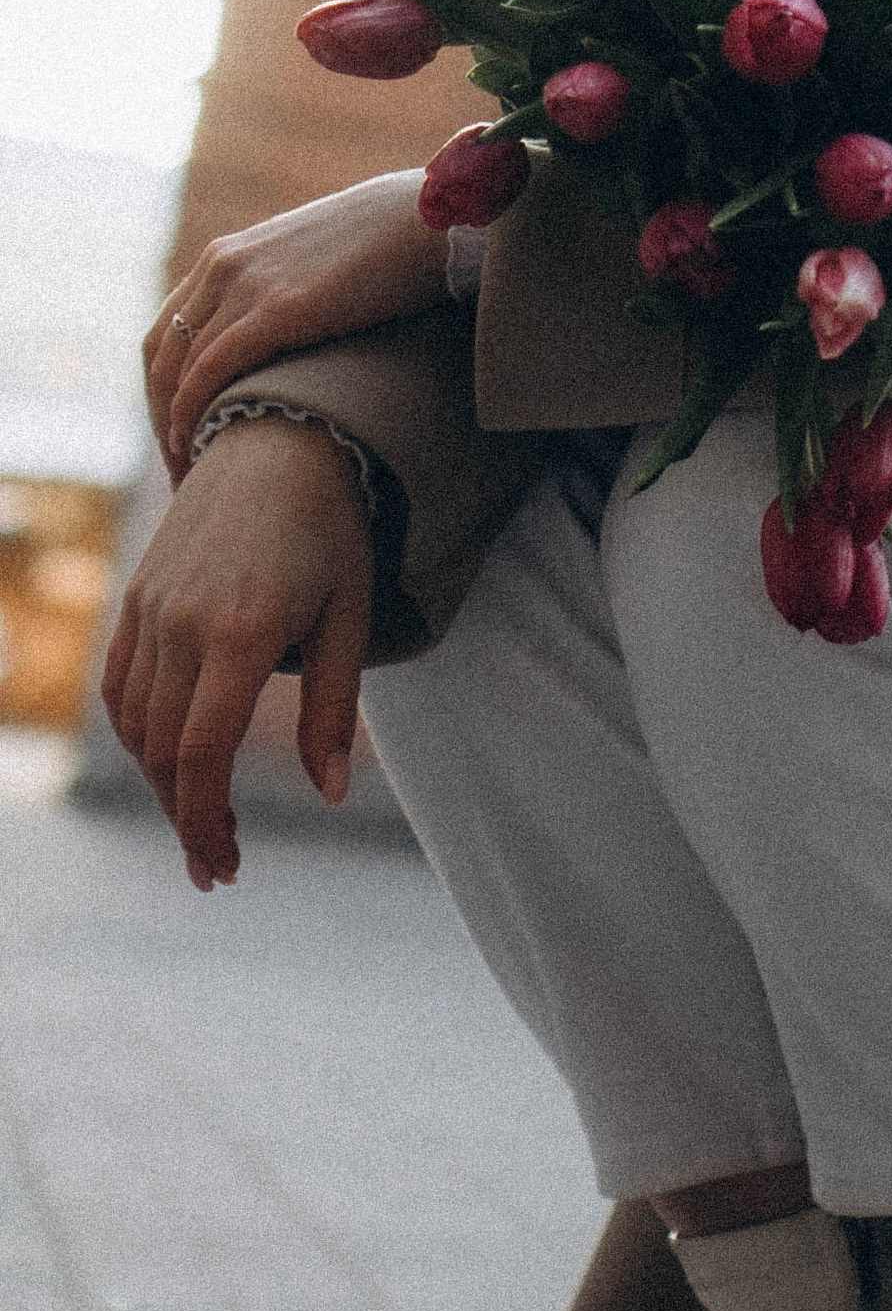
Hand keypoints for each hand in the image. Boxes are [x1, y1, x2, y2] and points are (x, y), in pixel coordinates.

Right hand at [100, 420, 375, 888]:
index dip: (208, 820)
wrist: (279, 443)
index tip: (227, 866)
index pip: (204, 753)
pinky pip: (121, 685)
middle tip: (219, 868)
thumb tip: (334, 793)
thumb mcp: (351, 616)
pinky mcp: (137, 596)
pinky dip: (140, 735)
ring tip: (202, 823)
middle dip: (188, 819)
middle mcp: (183, 622)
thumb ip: (334, 706)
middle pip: (165, 751)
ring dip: (163, 784)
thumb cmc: (333, 531)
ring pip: (135, 724)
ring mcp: (151, 607)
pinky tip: (172, 764)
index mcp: (242, 631)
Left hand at [146, 171, 442, 478]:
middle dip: (160, 414)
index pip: (167, 332)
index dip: (162, 388)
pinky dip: (192, 412)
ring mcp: (245, 286)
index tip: (178, 434)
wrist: (425, 219)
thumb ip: (286, 297)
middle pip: (161, 354)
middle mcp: (221, 268)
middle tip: (179, 465)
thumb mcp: (314, 269)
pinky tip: (198, 447)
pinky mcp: (275, 310)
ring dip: (174, 427)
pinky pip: (210, 370)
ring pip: (178, 369)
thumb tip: (293, 343)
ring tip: (190, 474)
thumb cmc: (387, 247)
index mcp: (225, 257)